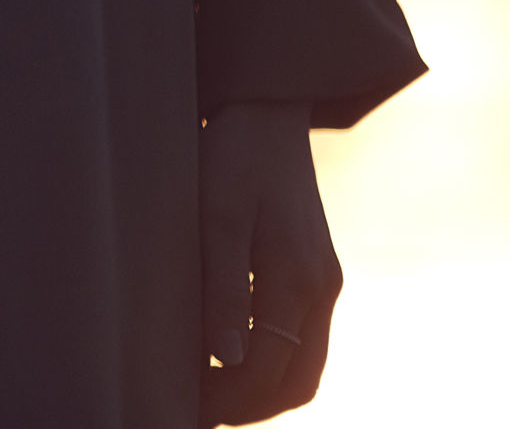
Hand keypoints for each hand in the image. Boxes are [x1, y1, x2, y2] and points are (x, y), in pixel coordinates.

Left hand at [200, 102, 340, 422]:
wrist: (266, 111)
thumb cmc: (232, 158)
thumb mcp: (216, 218)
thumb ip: (224, 289)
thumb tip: (229, 358)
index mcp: (299, 280)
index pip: (273, 371)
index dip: (231, 399)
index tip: (186, 408)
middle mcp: (321, 288)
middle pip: (297, 379)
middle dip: (249, 405)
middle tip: (195, 410)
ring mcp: (323, 281)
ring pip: (303, 363)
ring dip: (260, 388)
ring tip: (206, 393)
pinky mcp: (314, 270)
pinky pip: (300, 337)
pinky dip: (271, 360)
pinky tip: (227, 356)